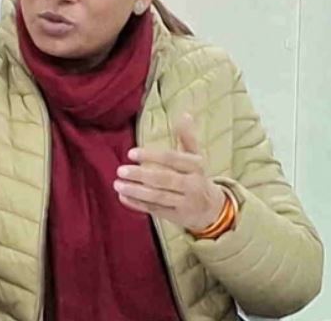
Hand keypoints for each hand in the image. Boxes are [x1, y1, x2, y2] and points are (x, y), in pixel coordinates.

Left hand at [114, 113, 226, 232]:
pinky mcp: (176, 217)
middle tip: (120, 170)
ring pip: (158, 197)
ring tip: (118, 184)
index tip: (131, 153)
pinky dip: (137, 204)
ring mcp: (184, 202)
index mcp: (196, 166)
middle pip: (164, 179)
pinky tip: (122, 197)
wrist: (212, 209)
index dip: (151, 155)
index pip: (172, 159)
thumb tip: (184, 114)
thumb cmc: (197, 177)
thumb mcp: (195, 157)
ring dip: (136, 191)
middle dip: (140, 175)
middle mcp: (192, 185)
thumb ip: (187, 137)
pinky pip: (155, 210)